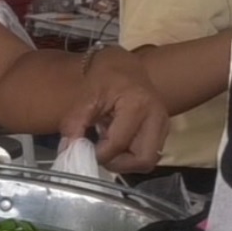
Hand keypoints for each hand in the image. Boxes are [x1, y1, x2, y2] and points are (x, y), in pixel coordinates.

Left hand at [62, 47, 170, 173]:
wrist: (124, 66)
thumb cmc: (105, 78)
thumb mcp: (85, 98)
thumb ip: (74, 125)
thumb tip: (67, 151)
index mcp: (137, 106)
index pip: (118, 144)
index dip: (99, 154)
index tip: (85, 149)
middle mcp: (156, 117)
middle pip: (144, 160)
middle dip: (120, 164)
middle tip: (101, 155)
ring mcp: (163, 124)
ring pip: (149, 160)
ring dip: (127, 162)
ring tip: (108, 147)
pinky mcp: (163, 129)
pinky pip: (150, 152)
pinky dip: (132, 155)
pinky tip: (117, 143)